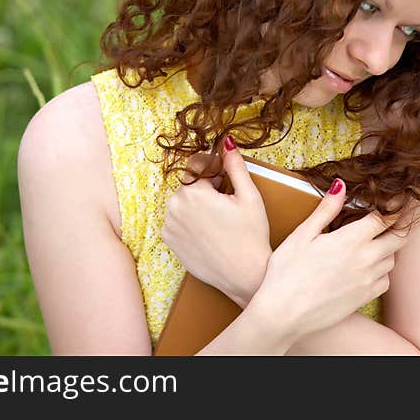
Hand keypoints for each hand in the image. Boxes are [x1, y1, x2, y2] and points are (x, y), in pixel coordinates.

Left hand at [160, 137, 271, 306]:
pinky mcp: (169, 240)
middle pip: (190, 183)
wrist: (243, 275)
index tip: (225, 178)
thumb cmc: (250, 237)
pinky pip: (177, 219)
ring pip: (183, 201)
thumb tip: (227, 144)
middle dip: (206, 187)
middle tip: (227, 203)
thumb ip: (235, 166)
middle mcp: (174, 206)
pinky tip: (209, 231)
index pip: (196, 163)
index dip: (214, 168)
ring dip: (197, 203)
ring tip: (219, 220)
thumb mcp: (249, 196)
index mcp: (193, 192)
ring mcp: (169, 225)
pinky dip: (190, 220)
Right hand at [248, 179, 405, 340]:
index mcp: (351, 239)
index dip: (396, 206)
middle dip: (401, 224)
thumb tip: (341, 185)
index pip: (386, 217)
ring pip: (392, 259)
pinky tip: (369, 266)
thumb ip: (326, 209)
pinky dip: (383, 270)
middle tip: (398, 216)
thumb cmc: (287, 272)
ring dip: (390, 247)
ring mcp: (367, 281)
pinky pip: (385, 280)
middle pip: (399, 238)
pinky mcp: (365, 298)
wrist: (284, 314)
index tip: (399, 199)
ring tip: (379, 240)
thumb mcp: (303, 234)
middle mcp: (366, 259)